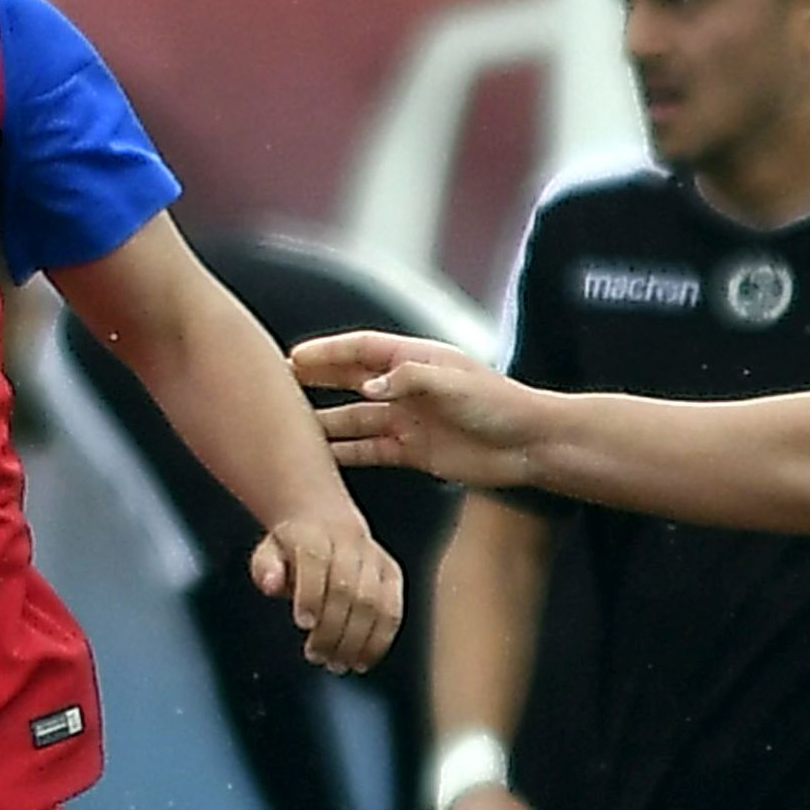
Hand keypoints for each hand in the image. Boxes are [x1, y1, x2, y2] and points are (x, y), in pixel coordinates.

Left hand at [249, 509, 401, 673]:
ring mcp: (375, 559)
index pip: (316, 560)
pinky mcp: (391, 575)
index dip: (312, 593)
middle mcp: (349, 543)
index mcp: (315, 535)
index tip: (303, 624)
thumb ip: (266, 568)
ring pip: (374, 602)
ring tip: (339, 664)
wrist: (328, 524)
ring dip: (357, 640)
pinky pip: (392, 611)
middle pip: (347, 587)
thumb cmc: (293, 551)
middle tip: (316, 656)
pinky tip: (362, 661)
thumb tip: (270, 584)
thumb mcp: (269, 552)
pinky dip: (379, 641)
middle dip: (332, 627)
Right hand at [295, 332, 546, 484]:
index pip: (361, 350)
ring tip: (291, 429)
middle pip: (351, 380)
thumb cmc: (500, 405)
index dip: (327, 353)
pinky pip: (371, 450)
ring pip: (355, 419)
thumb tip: (367, 387)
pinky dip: (347, 453)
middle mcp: (407, 388)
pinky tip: (321, 459)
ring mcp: (409, 419)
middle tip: (279, 386)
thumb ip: (409, 380)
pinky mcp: (415, 451)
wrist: (530, 445)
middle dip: (316, 382)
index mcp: (416, 360)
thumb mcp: (453, 383)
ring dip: (325, 422)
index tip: (294, 359)